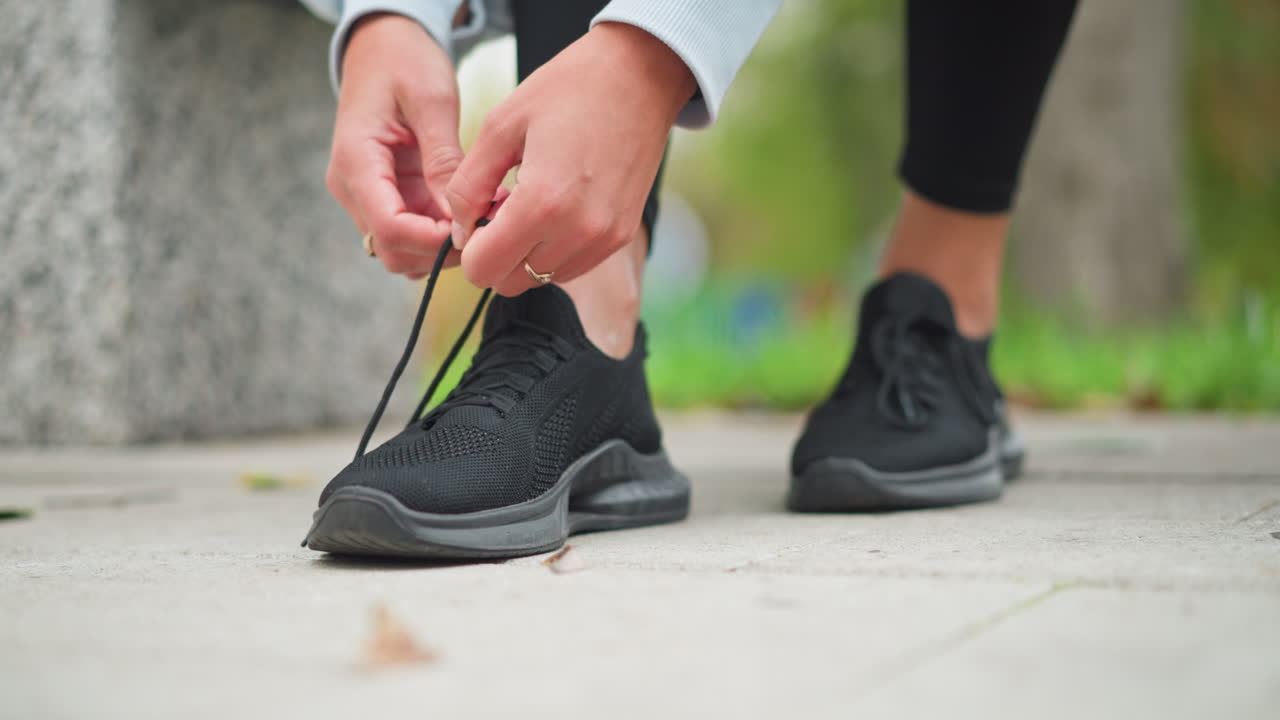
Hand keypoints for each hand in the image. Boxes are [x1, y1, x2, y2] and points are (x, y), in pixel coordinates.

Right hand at [327, 14, 461, 277]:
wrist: (383, 46)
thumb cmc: (405, 61)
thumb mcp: (432, 99)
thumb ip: (442, 158)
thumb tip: (457, 212)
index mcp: (356, 161)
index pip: (388, 229)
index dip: (434, 241)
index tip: (477, 231)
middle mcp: (353, 187)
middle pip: (393, 250)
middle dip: (441, 250)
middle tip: (489, 226)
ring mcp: (366, 194)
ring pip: (402, 250)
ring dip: (443, 245)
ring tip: (484, 215)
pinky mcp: (386, 195)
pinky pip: (412, 232)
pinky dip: (440, 233)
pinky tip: (471, 210)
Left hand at [446, 22, 696, 294]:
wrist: (639, 76)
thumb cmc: (568, 90)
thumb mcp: (500, 125)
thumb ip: (469, 185)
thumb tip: (460, 230)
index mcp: (542, 203)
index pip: (483, 270)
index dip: (468, 248)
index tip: (477, 214)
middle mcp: (578, 231)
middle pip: (510, 282)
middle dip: (495, 253)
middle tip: (500, 208)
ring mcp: (604, 238)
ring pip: (541, 278)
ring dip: (526, 253)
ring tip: (532, 203)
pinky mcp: (621, 236)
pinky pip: (571, 266)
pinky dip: (554, 249)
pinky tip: (557, 207)